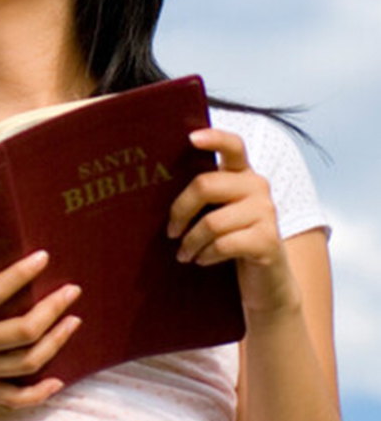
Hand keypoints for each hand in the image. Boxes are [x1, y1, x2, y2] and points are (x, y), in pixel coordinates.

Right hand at [0, 227, 81, 410]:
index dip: (21, 275)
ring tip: (74, 321)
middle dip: (53, 310)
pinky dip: (38, 394)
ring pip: (27, 362)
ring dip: (56, 342)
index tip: (43, 257)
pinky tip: (58, 381)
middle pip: (24, 331)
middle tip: (73, 291)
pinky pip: (13, 397)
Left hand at [167, 128, 300, 315]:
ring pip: (212, 221)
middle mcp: (257, 186)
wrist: (266, 281)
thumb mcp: (216, 212)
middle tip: (170, 231)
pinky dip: (206, 254)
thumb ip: (201, 195)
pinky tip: (201, 259)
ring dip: (190, 241)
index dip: (214, 138)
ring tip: (184, 253)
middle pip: (205, 184)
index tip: (190, 138)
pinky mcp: (268, 241)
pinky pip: (224, 244)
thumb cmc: (230, 240)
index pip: (232, 145)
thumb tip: (152, 186)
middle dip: (180, 210)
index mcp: (241, 174)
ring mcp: (266, 212)